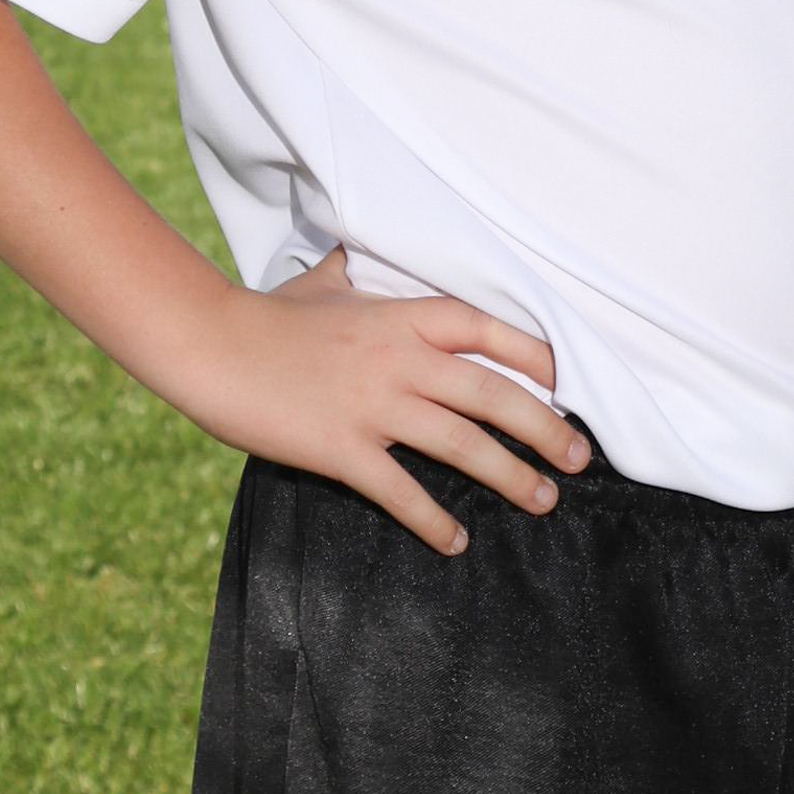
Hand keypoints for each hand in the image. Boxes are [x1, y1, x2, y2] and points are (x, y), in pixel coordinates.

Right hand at [174, 247, 587, 553]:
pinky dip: (433, 520)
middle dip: (546, 429)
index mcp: (403, 315)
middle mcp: (401, 359)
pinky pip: (401, 491)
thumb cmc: (270, 314)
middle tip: (580, 459)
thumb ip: (363, 272)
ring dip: (511, 476)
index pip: (489, 330)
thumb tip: (365, 251)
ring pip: (463, 444)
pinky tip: (456, 541)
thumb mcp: (328, 280)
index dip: (537, 357)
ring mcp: (374, 405)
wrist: (213, 345)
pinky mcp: (342, 448)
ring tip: (543, 501)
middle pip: (494, 394)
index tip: (569, 383)